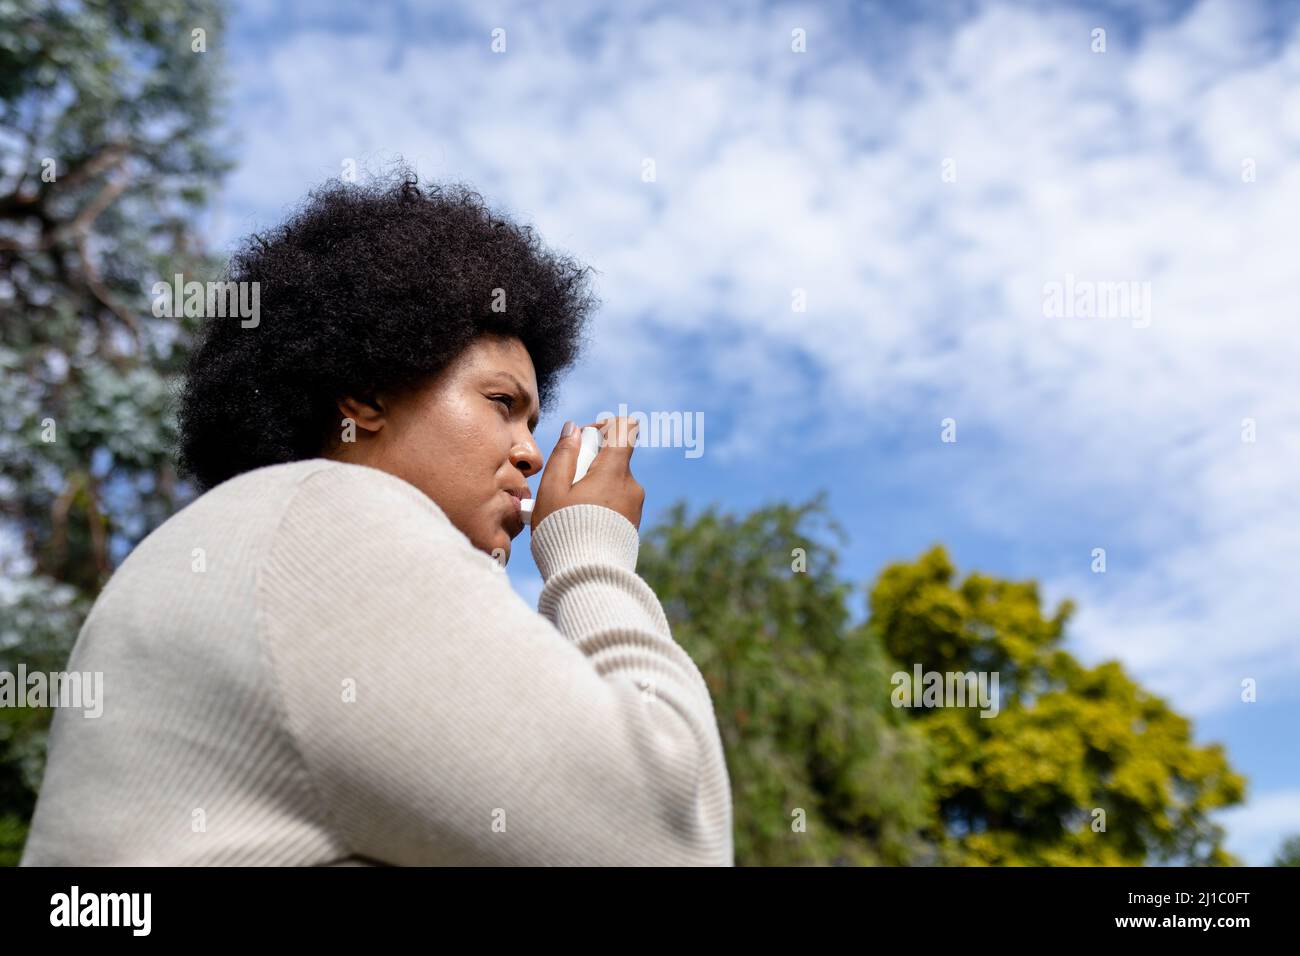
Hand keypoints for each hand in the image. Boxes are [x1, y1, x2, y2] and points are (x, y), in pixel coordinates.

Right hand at [531, 416, 643, 531]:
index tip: (583, 441)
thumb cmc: (564, 531)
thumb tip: (574, 429)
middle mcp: (632, 485)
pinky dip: (599, 506)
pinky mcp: (633, 525)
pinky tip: (579, 526)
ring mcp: (636, 506)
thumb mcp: (552, 490)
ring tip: (567, 512)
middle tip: (564, 488)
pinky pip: (616, 503)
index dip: (604, 427)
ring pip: (612, 482)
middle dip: (588, 464)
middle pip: (613, 458)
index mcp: (615, 471)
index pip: (625, 429)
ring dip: (591, 488)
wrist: (588, 578)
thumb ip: (564, 455)